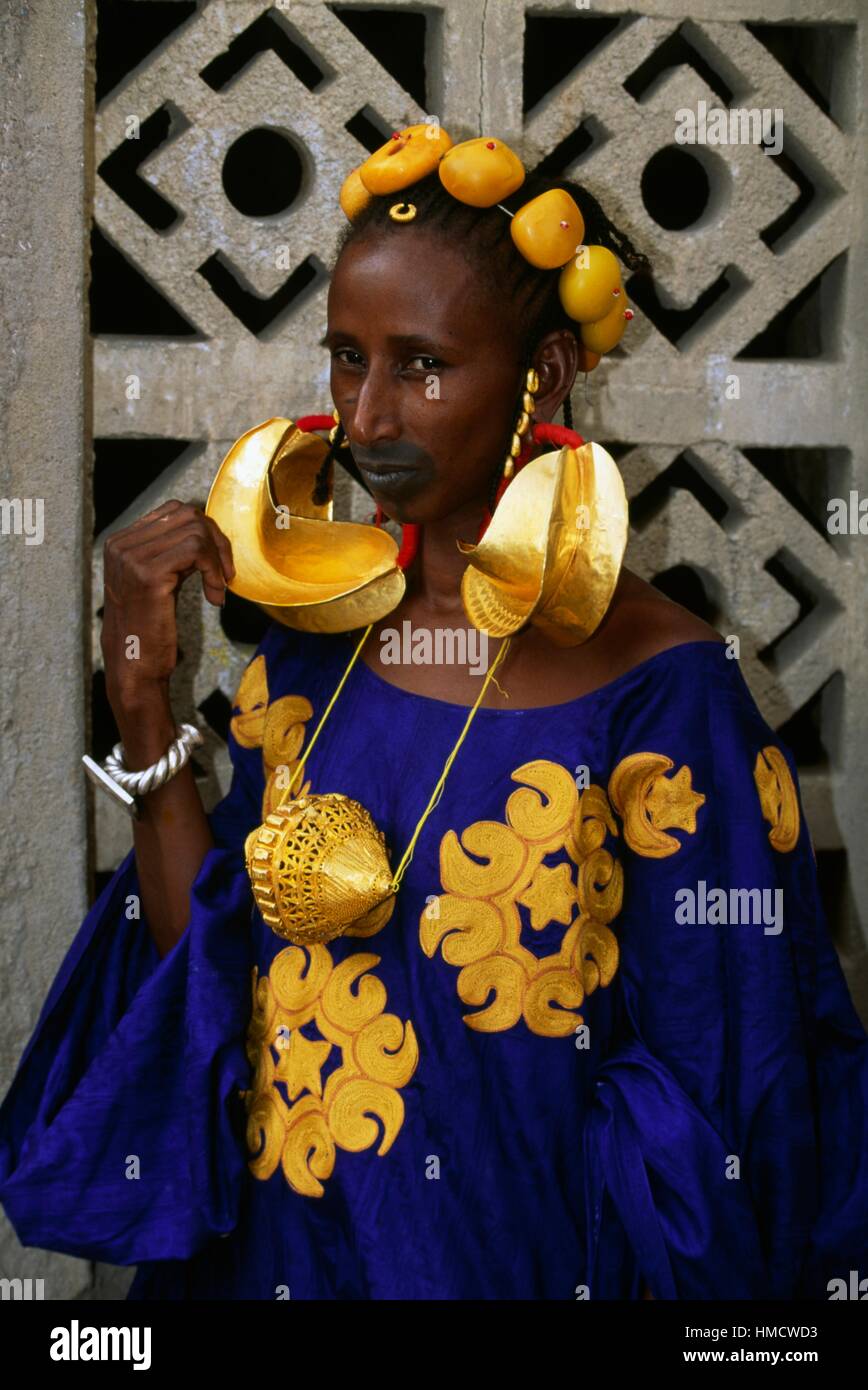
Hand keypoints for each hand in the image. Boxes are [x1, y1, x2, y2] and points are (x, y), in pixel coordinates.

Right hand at [101, 500, 233, 714]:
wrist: (134, 666)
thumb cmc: (150, 628)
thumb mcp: (158, 580)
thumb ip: (172, 552)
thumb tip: (205, 528)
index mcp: (120, 543)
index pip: (174, 511)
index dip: (206, 532)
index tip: (218, 564)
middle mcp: (121, 545)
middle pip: (187, 515)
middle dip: (217, 541)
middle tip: (226, 574)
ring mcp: (131, 557)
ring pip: (195, 530)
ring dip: (218, 558)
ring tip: (219, 588)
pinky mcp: (148, 574)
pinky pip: (197, 550)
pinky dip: (215, 570)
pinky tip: (215, 596)